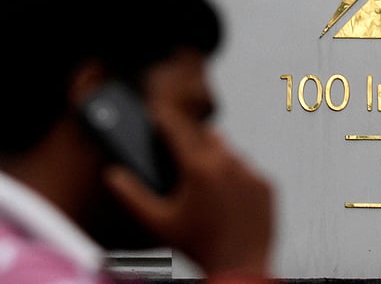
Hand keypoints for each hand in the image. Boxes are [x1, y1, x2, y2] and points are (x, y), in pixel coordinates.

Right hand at [104, 108, 273, 276]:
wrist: (239, 268)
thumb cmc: (197, 247)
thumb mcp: (158, 222)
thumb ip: (131, 195)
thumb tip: (113, 175)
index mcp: (199, 168)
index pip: (177, 130)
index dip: (164, 118)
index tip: (156, 113)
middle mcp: (229, 164)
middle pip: (206, 136)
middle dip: (191, 139)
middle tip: (180, 151)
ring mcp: (251, 173)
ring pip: (230, 152)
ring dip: (216, 157)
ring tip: (203, 176)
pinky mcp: (267, 185)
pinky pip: (249, 171)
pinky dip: (237, 176)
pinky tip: (226, 193)